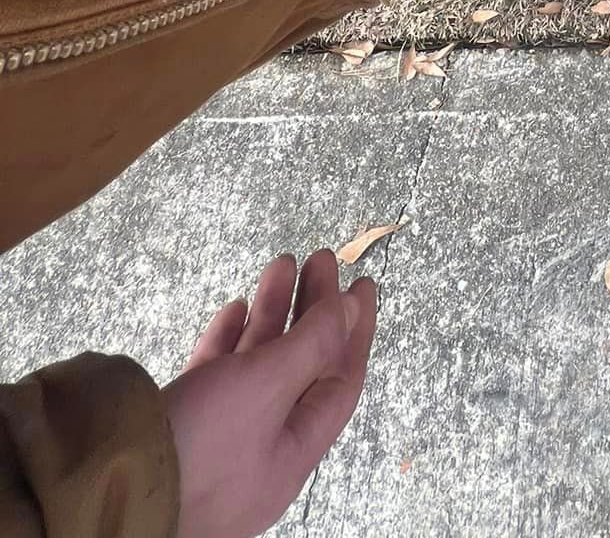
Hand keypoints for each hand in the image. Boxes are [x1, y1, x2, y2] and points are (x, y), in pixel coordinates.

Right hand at [164, 251, 377, 537]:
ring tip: (280, 264)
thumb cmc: (198, 447)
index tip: (361, 282)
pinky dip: (229, 342)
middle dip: (312, 311)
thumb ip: (313, 345)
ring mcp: (219, 444)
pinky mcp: (180, 433)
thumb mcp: (267, 386)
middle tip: (319, 259)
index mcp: (294, 451)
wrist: (105, 493)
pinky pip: (216, 380)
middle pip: (300, 368)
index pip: (341, 379)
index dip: (354, 328)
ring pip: (257, 368)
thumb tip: (350, 309)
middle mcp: (262, 450)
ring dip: (272, 315)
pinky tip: (233, 310)